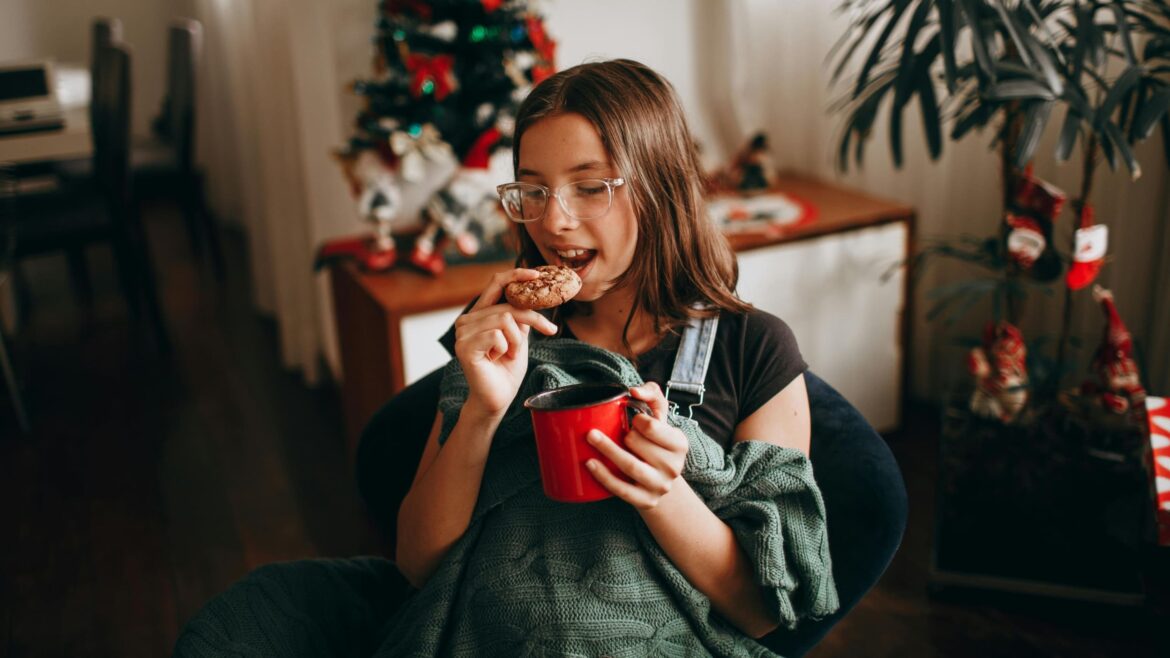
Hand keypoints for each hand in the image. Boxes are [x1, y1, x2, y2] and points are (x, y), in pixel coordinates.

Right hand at [453, 268, 558, 416]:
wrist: (498, 399)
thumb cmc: (507, 370)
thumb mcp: (519, 336)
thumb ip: (519, 315)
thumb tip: (531, 293)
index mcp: (480, 314)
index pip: (496, 283)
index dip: (516, 274)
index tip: (537, 274)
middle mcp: (467, 320)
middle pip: (508, 305)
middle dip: (531, 321)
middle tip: (546, 332)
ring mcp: (462, 333)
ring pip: (504, 320)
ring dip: (516, 341)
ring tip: (508, 355)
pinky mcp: (464, 347)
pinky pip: (496, 335)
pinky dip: (505, 349)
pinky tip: (496, 360)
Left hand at [585, 382, 688, 510]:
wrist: (659, 481)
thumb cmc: (655, 442)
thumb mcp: (660, 418)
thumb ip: (652, 394)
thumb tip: (633, 391)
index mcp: (679, 443)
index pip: (651, 426)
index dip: (637, 420)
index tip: (631, 421)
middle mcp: (673, 466)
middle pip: (637, 444)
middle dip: (623, 435)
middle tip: (617, 433)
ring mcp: (660, 486)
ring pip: (630, 466)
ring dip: (607, 450)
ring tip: (590, 437)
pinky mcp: (646, 501)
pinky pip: (621, 489)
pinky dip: (604, 476)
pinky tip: (590, 463)